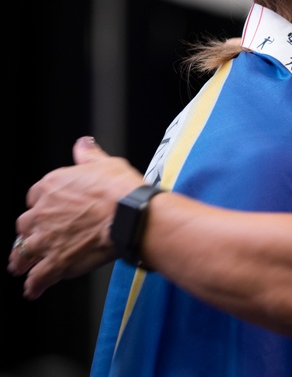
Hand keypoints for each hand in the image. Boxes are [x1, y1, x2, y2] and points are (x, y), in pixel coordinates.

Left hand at [9, 137, 144, 298]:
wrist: (129, 214)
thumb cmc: (120, 189)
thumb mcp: (105, 164)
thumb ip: (89, 156)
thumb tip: (82, 144)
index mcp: (51, 187)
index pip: (35, 196)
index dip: (40, 205)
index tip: (46, 210)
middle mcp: (42, 213)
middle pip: (24, 226)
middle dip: (26, 235)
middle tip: (29, 241)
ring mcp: (46, 239)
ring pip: (24, 253)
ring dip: (20, 262)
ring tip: (19, 268)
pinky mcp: (56, 262)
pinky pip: (38, 277)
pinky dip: (34, 285)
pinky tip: (33, 290)